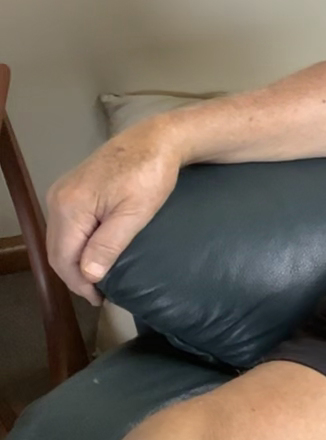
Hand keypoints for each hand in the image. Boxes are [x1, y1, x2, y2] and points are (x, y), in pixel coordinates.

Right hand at [45, 120, 182, 303]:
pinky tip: (92, 253)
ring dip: (74, 260)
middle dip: (75, 275)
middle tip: (99, 294)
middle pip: (57, 250)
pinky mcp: (72, 188)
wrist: (155, 139)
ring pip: (60, 238)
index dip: (79, 283)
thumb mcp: (135, 213)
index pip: (64, 258)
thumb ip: (108, 244)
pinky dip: (76, 243)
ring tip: (97, 278)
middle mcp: (57, 199)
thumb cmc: (150, 174)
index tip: (99, 299)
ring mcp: (62, 192)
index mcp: (70, 207)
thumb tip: (88, 275)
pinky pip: (67, 225)